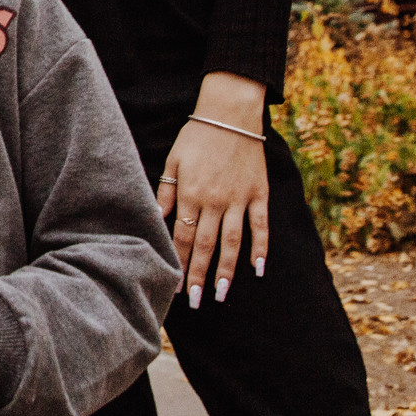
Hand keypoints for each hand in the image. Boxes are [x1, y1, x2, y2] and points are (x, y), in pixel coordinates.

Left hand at [157, 71, 270, 308]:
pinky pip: (260, 226)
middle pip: (204, 245)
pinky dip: (261, 248)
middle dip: (198, 275)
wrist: (230, 114)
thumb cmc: (196, 137)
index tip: (173, 286)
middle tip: (194, 302)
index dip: (177, 263)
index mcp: (190, 193)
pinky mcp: (259, 194)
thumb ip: (165, 192)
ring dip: (226, 270)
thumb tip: (154, 220)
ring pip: (232, 242)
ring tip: (219, 294)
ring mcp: (239, 198)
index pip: (181, 236)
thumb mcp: (173, 161)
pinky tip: (258, 270)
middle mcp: (214, 200)